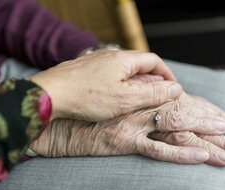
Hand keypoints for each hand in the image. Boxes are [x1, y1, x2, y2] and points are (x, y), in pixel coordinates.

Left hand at [28, 49, 181, 120]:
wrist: (49, 95)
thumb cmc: (86, 97)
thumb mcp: (126, 98)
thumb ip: (152, 93)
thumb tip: (175, 88)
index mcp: (123, 59)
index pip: (154, 61)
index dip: (166, 74)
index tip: (172, 88)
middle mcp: (110, 55)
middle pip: (139, 64)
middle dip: (152, 80)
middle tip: (156, 96)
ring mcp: (96, 61)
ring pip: (123, 70)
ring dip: (135, 83)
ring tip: (137, 99)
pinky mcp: (85, 70)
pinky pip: (109, 75)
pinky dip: (118, 85)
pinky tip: (113, 97)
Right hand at [30, 94, 224, 165]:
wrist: (64, 119)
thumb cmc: (93, 110)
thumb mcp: (120, 103)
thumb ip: (141, 101)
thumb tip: (160, 104)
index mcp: (144, 97)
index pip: (184, 102)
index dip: (207, 110)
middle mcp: (143, 106)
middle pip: (187, 114)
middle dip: (215, 125)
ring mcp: (135, 123)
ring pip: (178, 127)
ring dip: (206, 136)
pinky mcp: (125, 140)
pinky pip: (157, 148)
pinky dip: (180, 152)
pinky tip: (201, 156)